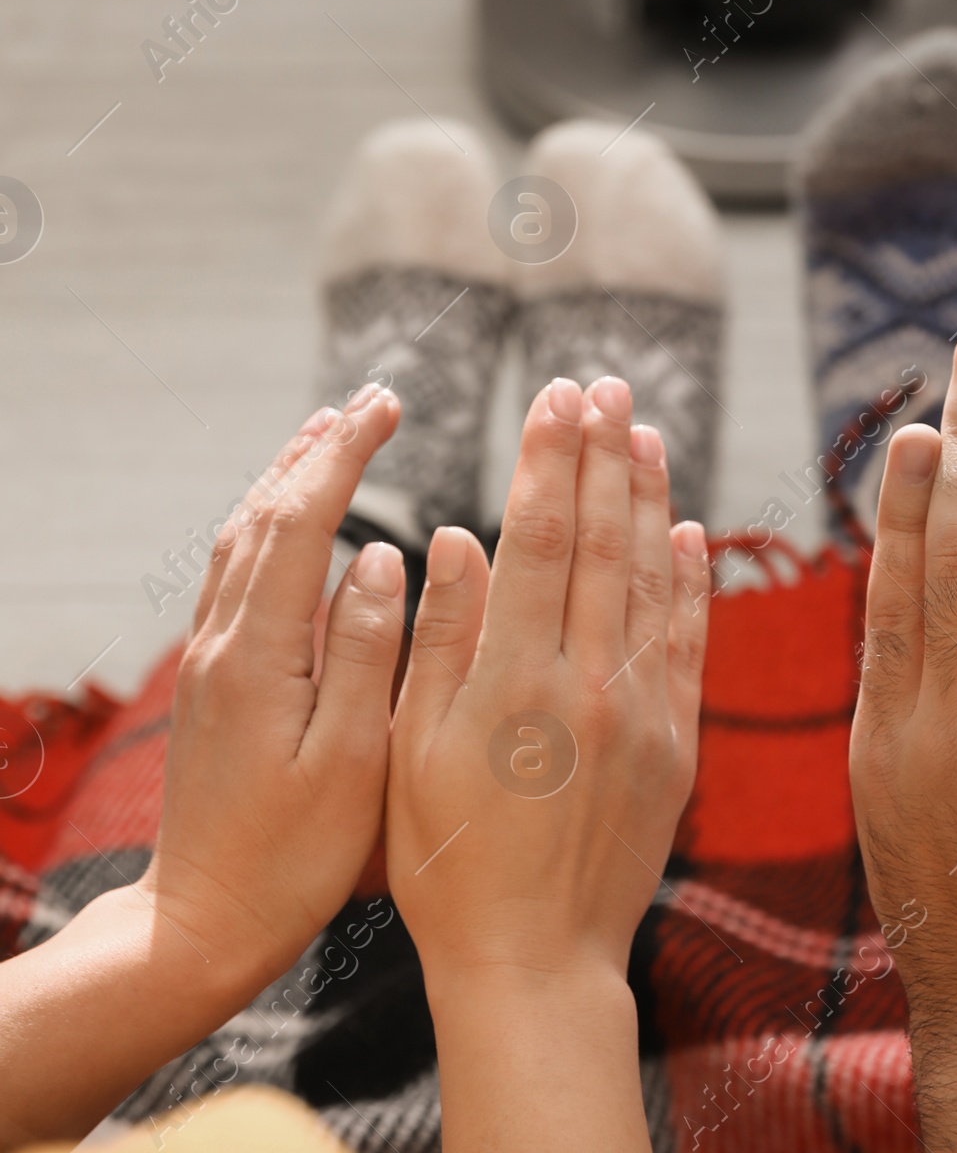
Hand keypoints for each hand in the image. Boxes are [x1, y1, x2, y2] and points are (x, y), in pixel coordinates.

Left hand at [146, 383, 406, 998]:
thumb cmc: (292, 859)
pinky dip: (268, 521)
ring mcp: (209, 658)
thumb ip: (366, 652)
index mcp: (260, 654)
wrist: (202, 925)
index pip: (303, 522)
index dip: (345, 456)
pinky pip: (234, 570)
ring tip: (331, 430)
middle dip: (320, 447)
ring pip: (242, 536)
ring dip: (287, 474)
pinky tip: (291, 519)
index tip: (388, 406)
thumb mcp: (351, 761)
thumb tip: (378, 554)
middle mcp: (223, 641)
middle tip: (374, 398)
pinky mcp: (210, 679)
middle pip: (266, 513)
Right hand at [387, 374, 709, 1152]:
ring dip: (650, 496)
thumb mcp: (410, 753)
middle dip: (603, 452)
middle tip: (606, 382)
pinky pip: (690, 642)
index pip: (540, 535)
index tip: (557, 393)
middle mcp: (587, 681)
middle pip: (602, 539)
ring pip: (653, 577)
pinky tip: (692, 531)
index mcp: (514, 678)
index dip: (551, 456)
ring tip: (647, 431)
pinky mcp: (677, 745)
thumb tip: (454, 536)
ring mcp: (642, 711)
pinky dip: (693, 581)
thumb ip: (436, 640)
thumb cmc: (446, 864)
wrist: (534, 965)